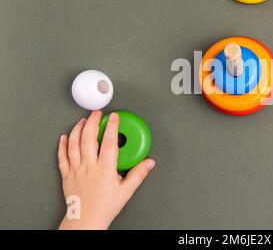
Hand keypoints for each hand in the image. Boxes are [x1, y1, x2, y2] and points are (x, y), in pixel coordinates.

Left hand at [58, 111, 154, 229]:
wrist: (85, 221)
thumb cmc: (104, 207)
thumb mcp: (127, 190)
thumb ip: (138, 173)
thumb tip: (149, 162)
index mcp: (105, 169)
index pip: (109, 142)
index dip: (112, 127)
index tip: (114, 117)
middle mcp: (89, 166)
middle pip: (89, 138)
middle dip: (93, 122)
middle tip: (97, 113)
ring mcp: (76, 169)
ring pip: (74, 144)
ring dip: (78, 129)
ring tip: (83, 120)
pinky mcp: (66, 175)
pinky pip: (62, 156)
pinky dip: (62, 145)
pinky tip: (65, 136)